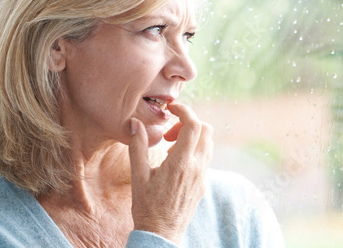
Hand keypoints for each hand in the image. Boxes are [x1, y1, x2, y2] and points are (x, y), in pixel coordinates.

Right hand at [128, 102, 212, 243]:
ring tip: (170, 148)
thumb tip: (134, 123)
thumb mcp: (139, 176)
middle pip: (206, 130)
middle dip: (189, 123)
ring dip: (193, 137)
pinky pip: (205, 158)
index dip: (184, 110)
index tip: (172, 108)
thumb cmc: (147, 207)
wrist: (161, 234)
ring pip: (208, 144)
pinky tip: (175, 163)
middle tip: (169, 133)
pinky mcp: (203, 184)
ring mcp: (203, 176)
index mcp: (181, 163)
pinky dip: (194, 150)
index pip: (193, 125)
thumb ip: (137, 146)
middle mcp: (197, 167)